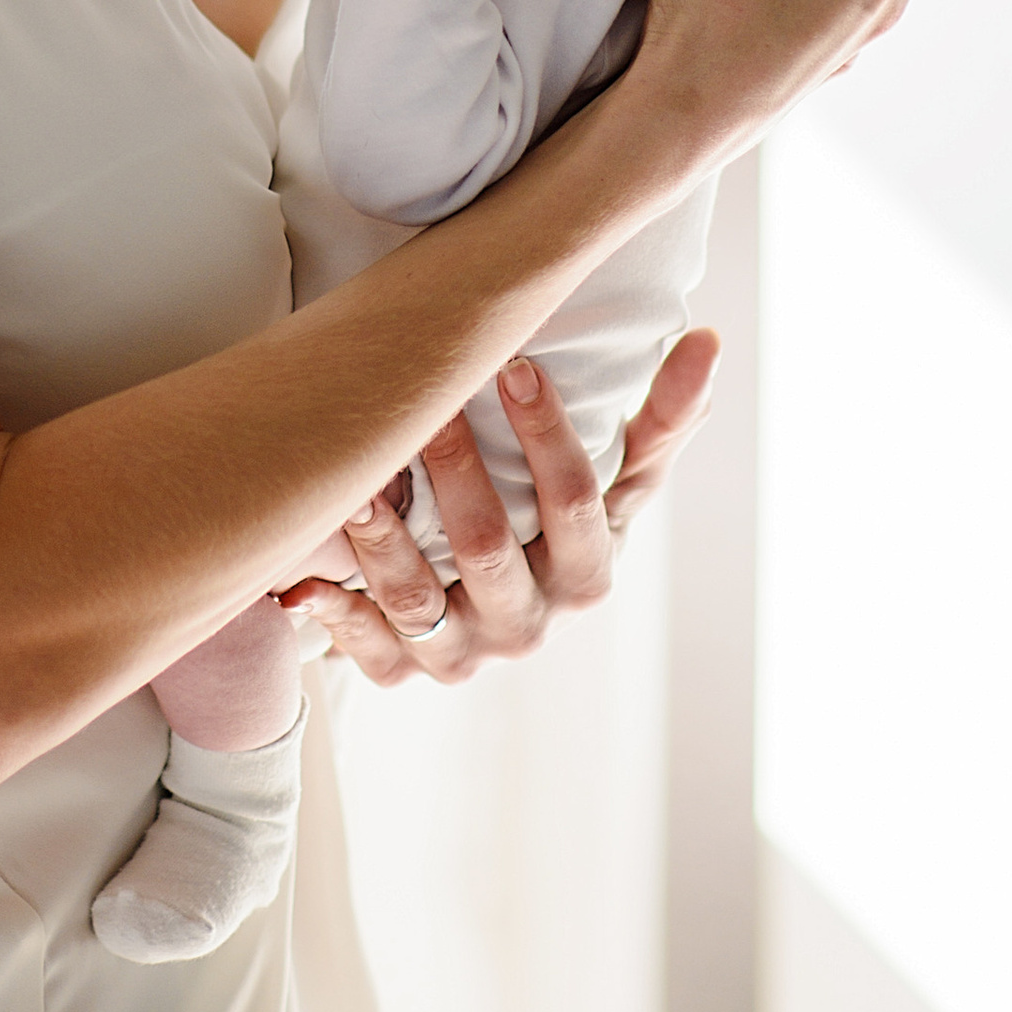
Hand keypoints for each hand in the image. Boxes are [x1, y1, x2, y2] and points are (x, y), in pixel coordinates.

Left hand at [280, 327, 723, 683]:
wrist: (509, 617)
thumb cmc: (564, 528)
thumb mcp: (619, 486)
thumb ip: (661, 421)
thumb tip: (708, 339)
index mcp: (588, 576)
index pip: (575, 502)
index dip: (547, 434)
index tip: (517, 363)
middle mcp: (530, 625)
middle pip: (488, 546)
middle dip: (454, 470)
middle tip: (422, 400)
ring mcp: (466, 655)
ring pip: (418, 600)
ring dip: (381, 541)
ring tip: (355, 482)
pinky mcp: (407, 672)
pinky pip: (368, 652)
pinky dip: (335, 616)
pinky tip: (304, 579)